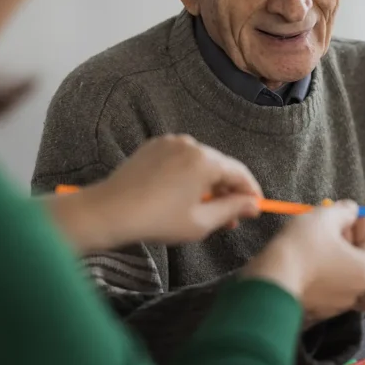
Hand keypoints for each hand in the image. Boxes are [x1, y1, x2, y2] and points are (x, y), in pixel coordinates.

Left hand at [83, 134, 261, 245]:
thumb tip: (252, 205)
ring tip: (205, 209)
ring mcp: (171, 142)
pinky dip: (188, 175)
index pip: (240, 174)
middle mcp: (191, 144)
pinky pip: (181, 159)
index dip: (251, 193)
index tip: (255, 208)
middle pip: (221, 166)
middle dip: (228, 191)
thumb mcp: (200, 222)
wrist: (109, 211)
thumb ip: (232, 210)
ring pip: (201, 163)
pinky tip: (183, 196)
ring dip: (208, 183)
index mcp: (205, 161)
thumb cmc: (155, 220)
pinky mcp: (155, 146)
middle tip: (231, 218)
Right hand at [244, 201, 364, 317]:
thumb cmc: (304, 245)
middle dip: (345, 235)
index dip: (361, 221)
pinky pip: (323, 282)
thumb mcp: (326, 217)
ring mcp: (335, 303)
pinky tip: (306, 254)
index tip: (352, 209)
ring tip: (316, 233)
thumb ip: (344, 211)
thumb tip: (352, 210)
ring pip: (338, 269)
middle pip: (355, 256)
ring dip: (331, 251)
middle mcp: (356, 291)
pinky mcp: (316, 308)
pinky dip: (319, 268)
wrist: (272, 280)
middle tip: (332, 218)